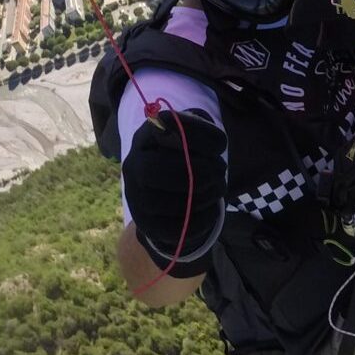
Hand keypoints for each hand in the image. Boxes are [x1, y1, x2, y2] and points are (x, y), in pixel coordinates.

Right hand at [122, 108, 227, 268]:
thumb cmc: (188, 155)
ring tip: (218, 187)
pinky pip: (174, 227)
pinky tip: (212, 208)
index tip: (221, 145)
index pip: (164, 126)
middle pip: (151, 170)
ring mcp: (136, 197)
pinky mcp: (147, 224)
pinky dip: (201, 218)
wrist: (169, 191)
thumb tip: (213, 144)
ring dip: (203, 195)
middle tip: (220, 170)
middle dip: (195, 171)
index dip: (196, 134)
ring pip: (163, 203)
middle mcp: (133, 164)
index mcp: (146, 135)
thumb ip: (202, 132)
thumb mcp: (194, 136)